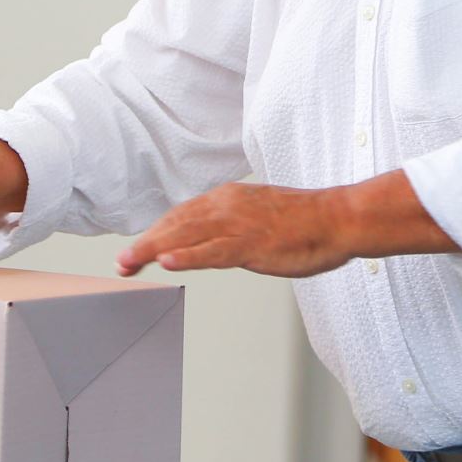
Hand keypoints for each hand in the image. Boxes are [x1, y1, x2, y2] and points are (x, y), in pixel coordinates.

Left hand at [115, 182, 358, 277]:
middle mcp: (227, 206)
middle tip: (122, 262)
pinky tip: (169, 262)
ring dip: (154, 249)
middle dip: (146, 243)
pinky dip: (189, 256)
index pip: (182, 215)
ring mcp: (239, 225)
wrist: (339, 218)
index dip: (156, 233)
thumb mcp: (259, 216)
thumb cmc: (306, 221)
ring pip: (187, 236)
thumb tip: (214, 238)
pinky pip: (214, 251)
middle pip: (176, 224)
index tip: (138, 248)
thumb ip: (233, 224)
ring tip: (130, 262)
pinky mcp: (253, 244)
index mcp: (229, 199)